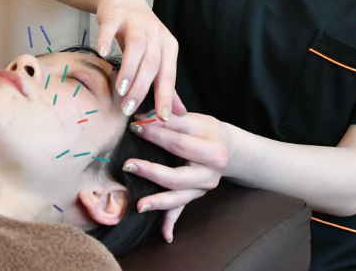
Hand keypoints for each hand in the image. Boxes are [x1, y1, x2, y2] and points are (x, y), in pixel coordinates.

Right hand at [95, 0, 185, 119]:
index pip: (168, 75)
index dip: (166, 97)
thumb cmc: (141, 33)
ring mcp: (136, 21)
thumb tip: (178, 113)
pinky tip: (103, 53)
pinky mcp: (116, 14)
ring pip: (136, 47)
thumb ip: (165, 85)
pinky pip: (112, 27)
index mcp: (168, 45)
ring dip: (128, 69)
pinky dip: (107, 40)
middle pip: (152, 63)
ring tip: (120, 89)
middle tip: (129, 108)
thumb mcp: (156, 56)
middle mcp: (155, 33)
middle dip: (141, 88)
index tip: (162, 118)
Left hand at [122, 112, 231, 241]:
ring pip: (179, 198)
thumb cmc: (205, 130)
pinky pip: (182, 210)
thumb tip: (140, 119)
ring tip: (139, 205)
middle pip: (178, 176)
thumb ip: (168, 119)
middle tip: (128, 164)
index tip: (134, 128)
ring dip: (159, 202)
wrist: (226, 148)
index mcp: (213, 150)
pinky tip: (165, 235)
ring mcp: (203, 188)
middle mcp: (211, 173)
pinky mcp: (195, 196)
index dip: (156, 136)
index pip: (179, 144)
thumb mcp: (192, 119)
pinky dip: (172, 223)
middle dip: (152, 171)